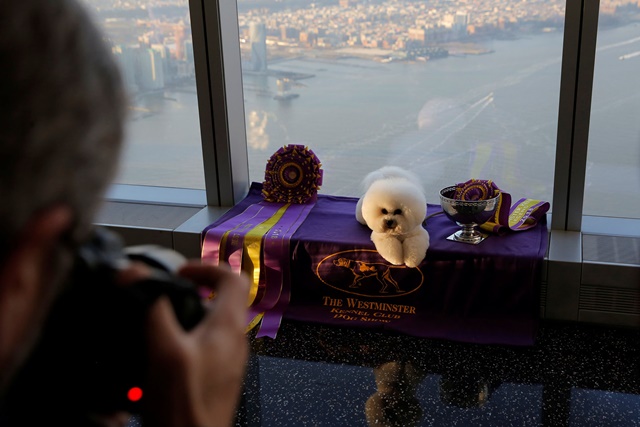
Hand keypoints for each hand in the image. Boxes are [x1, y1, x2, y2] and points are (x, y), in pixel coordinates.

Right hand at [140, 261, 249, 426]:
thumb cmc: (186, 408)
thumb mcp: (164, 350)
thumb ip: (154, 309)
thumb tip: (137, 274)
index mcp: (229, 327)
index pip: (233, 277)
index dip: (206, 266)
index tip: (181, 271)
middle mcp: (234, 341)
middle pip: (220, 299)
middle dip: (190, 291)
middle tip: (164, 294)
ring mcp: (226, 360)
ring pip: (210, 323)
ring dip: (184, 316)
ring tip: (157, 323)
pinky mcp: (215, 376)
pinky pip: (202, 346)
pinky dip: (182, 340)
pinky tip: (160, 353)